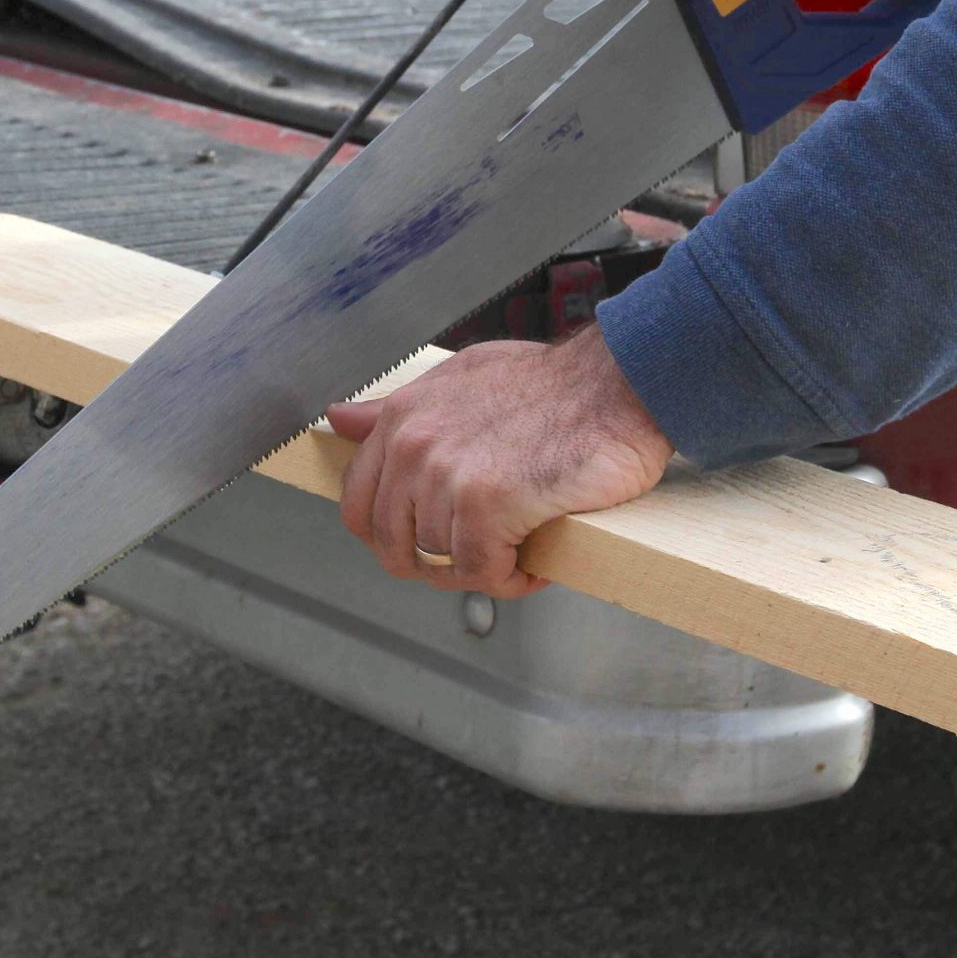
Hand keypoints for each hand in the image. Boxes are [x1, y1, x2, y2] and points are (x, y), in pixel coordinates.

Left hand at [328, 329, 672, 598]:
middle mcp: (414, 446)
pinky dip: (510, 580)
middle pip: (393, 545)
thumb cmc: (553, 382)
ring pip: (440, 563)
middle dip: (435, 565)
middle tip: (480, 559)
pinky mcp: (486, 504)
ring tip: (518, 556)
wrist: (616, 382)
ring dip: (481, 573)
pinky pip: (481, 572)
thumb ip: (400, 407)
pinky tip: (533, 566)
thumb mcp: (462, 377)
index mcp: (403, 418)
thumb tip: (340, 419)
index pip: (358, 504)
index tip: (427, 545)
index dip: (392, 537)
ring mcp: (446, 476)